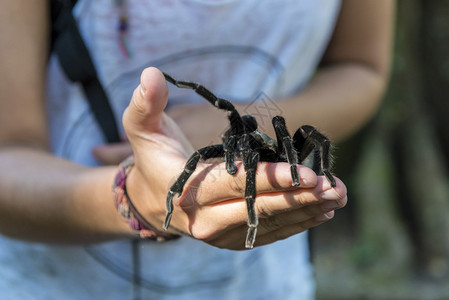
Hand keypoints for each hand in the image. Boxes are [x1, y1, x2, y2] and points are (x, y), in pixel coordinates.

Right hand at [122, 67, 346, 249]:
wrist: (151, 200)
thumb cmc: (153, 159)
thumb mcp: (143, 128)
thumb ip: (146, 103)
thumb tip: (151, 74)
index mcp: (188, 192)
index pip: (235, 185)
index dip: (270, 179)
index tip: (304, 173)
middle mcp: (206, 220)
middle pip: (261, 209)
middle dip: (300, 197)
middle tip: (334, 186)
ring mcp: (222, 234)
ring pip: (271, 224)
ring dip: (307, 210)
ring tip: (338, 195)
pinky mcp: (235, 239)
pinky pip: (270, 233)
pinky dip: (298, 222)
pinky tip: (321, 212)